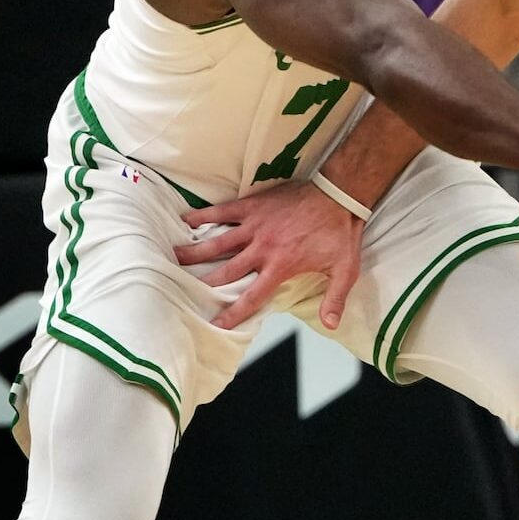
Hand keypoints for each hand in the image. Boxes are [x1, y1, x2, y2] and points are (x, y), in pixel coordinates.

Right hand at [175, 178, 365, 330]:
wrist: (340, 194)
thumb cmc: (341, 232)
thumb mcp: (345, 270)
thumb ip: (335, 299)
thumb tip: (330, 325)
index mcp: (280, 266)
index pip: (252, 296)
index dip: (234, 312)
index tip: (216, 324)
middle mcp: (263, 248)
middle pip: (227, 271)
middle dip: (205, 282)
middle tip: (182, 288)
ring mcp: (256, 225)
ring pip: (219, 241)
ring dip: (196, 250)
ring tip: (174, 256)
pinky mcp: (255, 205)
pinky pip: (225, 211)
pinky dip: (205, 215)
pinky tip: (187, 219)